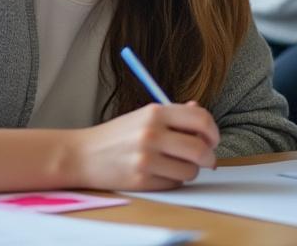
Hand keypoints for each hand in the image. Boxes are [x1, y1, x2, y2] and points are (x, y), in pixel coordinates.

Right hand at [69, 102, 219, 190]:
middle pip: (200, 149)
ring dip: (189, 170)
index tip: (212, 139)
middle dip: (209, 157)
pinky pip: (174, 184)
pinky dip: (173, 180)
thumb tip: (200, 111)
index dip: (213, 131)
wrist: (83, 154)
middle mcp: (152, 133)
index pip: (200, 119)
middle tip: (206, 159)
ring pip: (190, 171)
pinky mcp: (142, 180)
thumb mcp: (144, 116)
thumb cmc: (117, 135)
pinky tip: (159, 173)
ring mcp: (146, 158)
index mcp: (155, 112)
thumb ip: (174, 114)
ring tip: (175, 165)